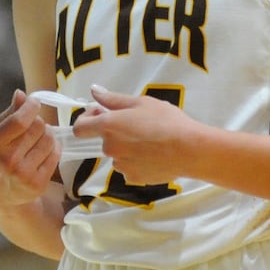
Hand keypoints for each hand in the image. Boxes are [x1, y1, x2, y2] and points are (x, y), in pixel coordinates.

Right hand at [0, 90, 60, 209]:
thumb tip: (22, 94)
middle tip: (33, 124)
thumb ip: (8, 113)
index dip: (31, 107)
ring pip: (49, 139)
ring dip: (47, 133)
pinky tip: (43, 149)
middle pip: (38, 127)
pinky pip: (55, 155)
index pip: (20, 120)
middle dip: (38, 120)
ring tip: (38, 137)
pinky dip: (53, 147)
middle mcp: (8, 160)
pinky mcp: (38, 184)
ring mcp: (24, 174)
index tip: (33, 103)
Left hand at [75, 85, 197, 185]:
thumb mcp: (140, 102)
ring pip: (118, 155)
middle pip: (104, 140)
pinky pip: (129, 167)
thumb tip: (93, 91)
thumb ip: (112, 99)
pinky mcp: (134, 178)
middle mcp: (110, 148)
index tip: (101, 115)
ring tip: (150, 141)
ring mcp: (121, 166)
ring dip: (126, 148)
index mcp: (108, 126)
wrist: (190, 150)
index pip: (80, 128)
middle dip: (116, 133)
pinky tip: (154, 155)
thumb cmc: (166, 121)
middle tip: (138, 124)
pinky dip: (137, 162)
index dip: (87, 120)